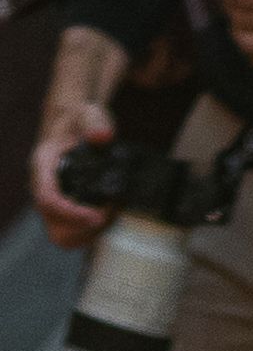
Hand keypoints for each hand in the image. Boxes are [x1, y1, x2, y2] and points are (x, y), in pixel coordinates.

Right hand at [30, 25, 129, 248]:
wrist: (76, 124)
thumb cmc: (81, 119)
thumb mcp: (89, 114)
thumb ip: (95, 123)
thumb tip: (102, 135)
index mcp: (44, 166)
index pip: (48, 199)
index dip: (71, 213)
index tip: (97, 216)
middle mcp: (44, 187)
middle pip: (54, 227)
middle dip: (83, 230)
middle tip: (108, 215)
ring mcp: (53, 201)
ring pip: (63, 236)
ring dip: (89, 234)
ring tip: (111, 214)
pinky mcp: (64, 210)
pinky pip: (73, 233)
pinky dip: (92, 232)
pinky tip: (109, 215)